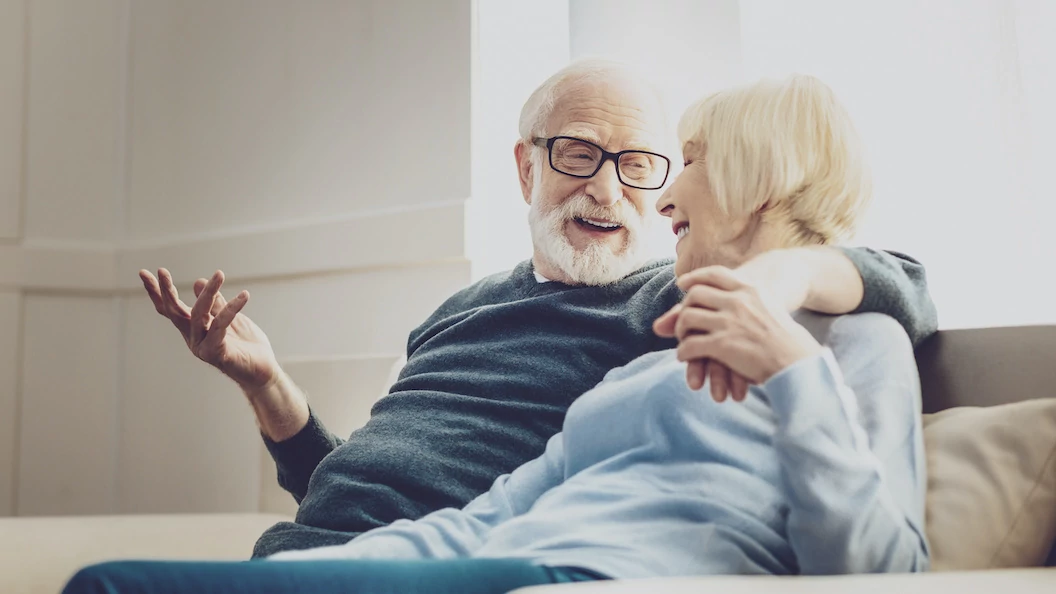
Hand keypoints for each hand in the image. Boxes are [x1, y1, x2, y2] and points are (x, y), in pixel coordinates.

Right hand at [139, 268, 280, 392]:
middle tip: (161, 271)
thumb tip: (199, 281)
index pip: (170, 309)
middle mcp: (193, 338)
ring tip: (219, 274)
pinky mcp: (217, 354)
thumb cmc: (245, 345)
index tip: (143, 273)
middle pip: (175, 312)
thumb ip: (215, 303)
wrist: (263, 370)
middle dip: (167, 291)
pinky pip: (220, 326)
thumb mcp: (230, 317)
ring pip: (199, 314)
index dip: (157, 292)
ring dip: (209, 293)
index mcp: (193, 329)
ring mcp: (203, 347)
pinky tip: (244, 296)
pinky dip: (231, 309)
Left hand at [654, 265, 821, 399]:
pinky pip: (690, 345)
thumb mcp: (768, 308)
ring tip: (684, 340)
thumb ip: (745, 300)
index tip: (682, 283)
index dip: (694, 277)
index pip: (715, 274)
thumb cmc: (787, 339)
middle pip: (695, 294)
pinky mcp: (723, 345)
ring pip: (687, 318)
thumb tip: (724, 301)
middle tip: (684, 321)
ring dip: (680, 330)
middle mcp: (738, 301)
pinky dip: (683, 352)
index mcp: (751, 289)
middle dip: (685, 308)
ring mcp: (729, 322)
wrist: (798, 363)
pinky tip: (685, 356)